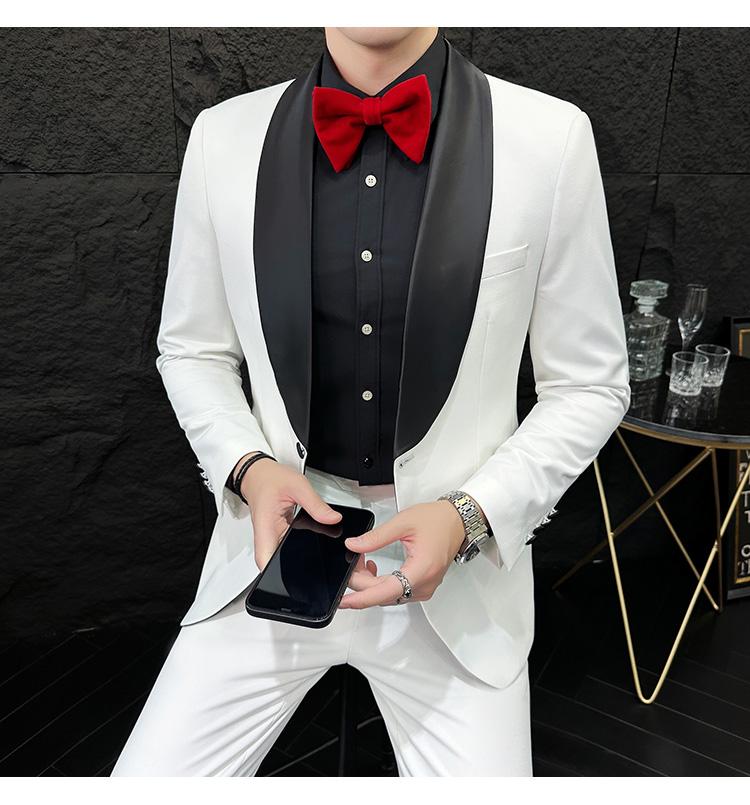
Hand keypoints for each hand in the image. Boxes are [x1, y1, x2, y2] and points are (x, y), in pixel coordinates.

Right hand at [237, 457, 342, 569]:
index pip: (265, 560)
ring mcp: (272, 538)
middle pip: (275, 565)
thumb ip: (316, 504)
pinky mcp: (279, 536)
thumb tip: (333, 519)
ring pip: (282, 559)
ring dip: (298, 563)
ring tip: (320, 562)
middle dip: (293, 574)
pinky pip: (288, 549)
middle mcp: (267, 537)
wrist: (259, 474)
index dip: (276, 576)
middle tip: (317, 571)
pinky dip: (301, 550)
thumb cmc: (270, 479)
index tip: (295, 578)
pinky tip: (315, 548)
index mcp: (266, 527)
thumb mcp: (297, 486)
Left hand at [339, 500, 466, 608]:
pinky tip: (374, 569)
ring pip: (388, 595)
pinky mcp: (423, 586)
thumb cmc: (437, 520)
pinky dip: (381, 584)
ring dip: (371, 583)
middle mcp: (425, 584)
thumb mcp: (402, 523)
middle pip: (384, 594)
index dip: (362, 598)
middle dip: (362, 582)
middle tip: (352, 563)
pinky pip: (397, 592)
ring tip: (362, 562)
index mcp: (422, 569)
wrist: (457, 520)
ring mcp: (425, 588)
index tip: (345, 600)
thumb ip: (376, 537)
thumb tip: (354, 546)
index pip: (386, 591)